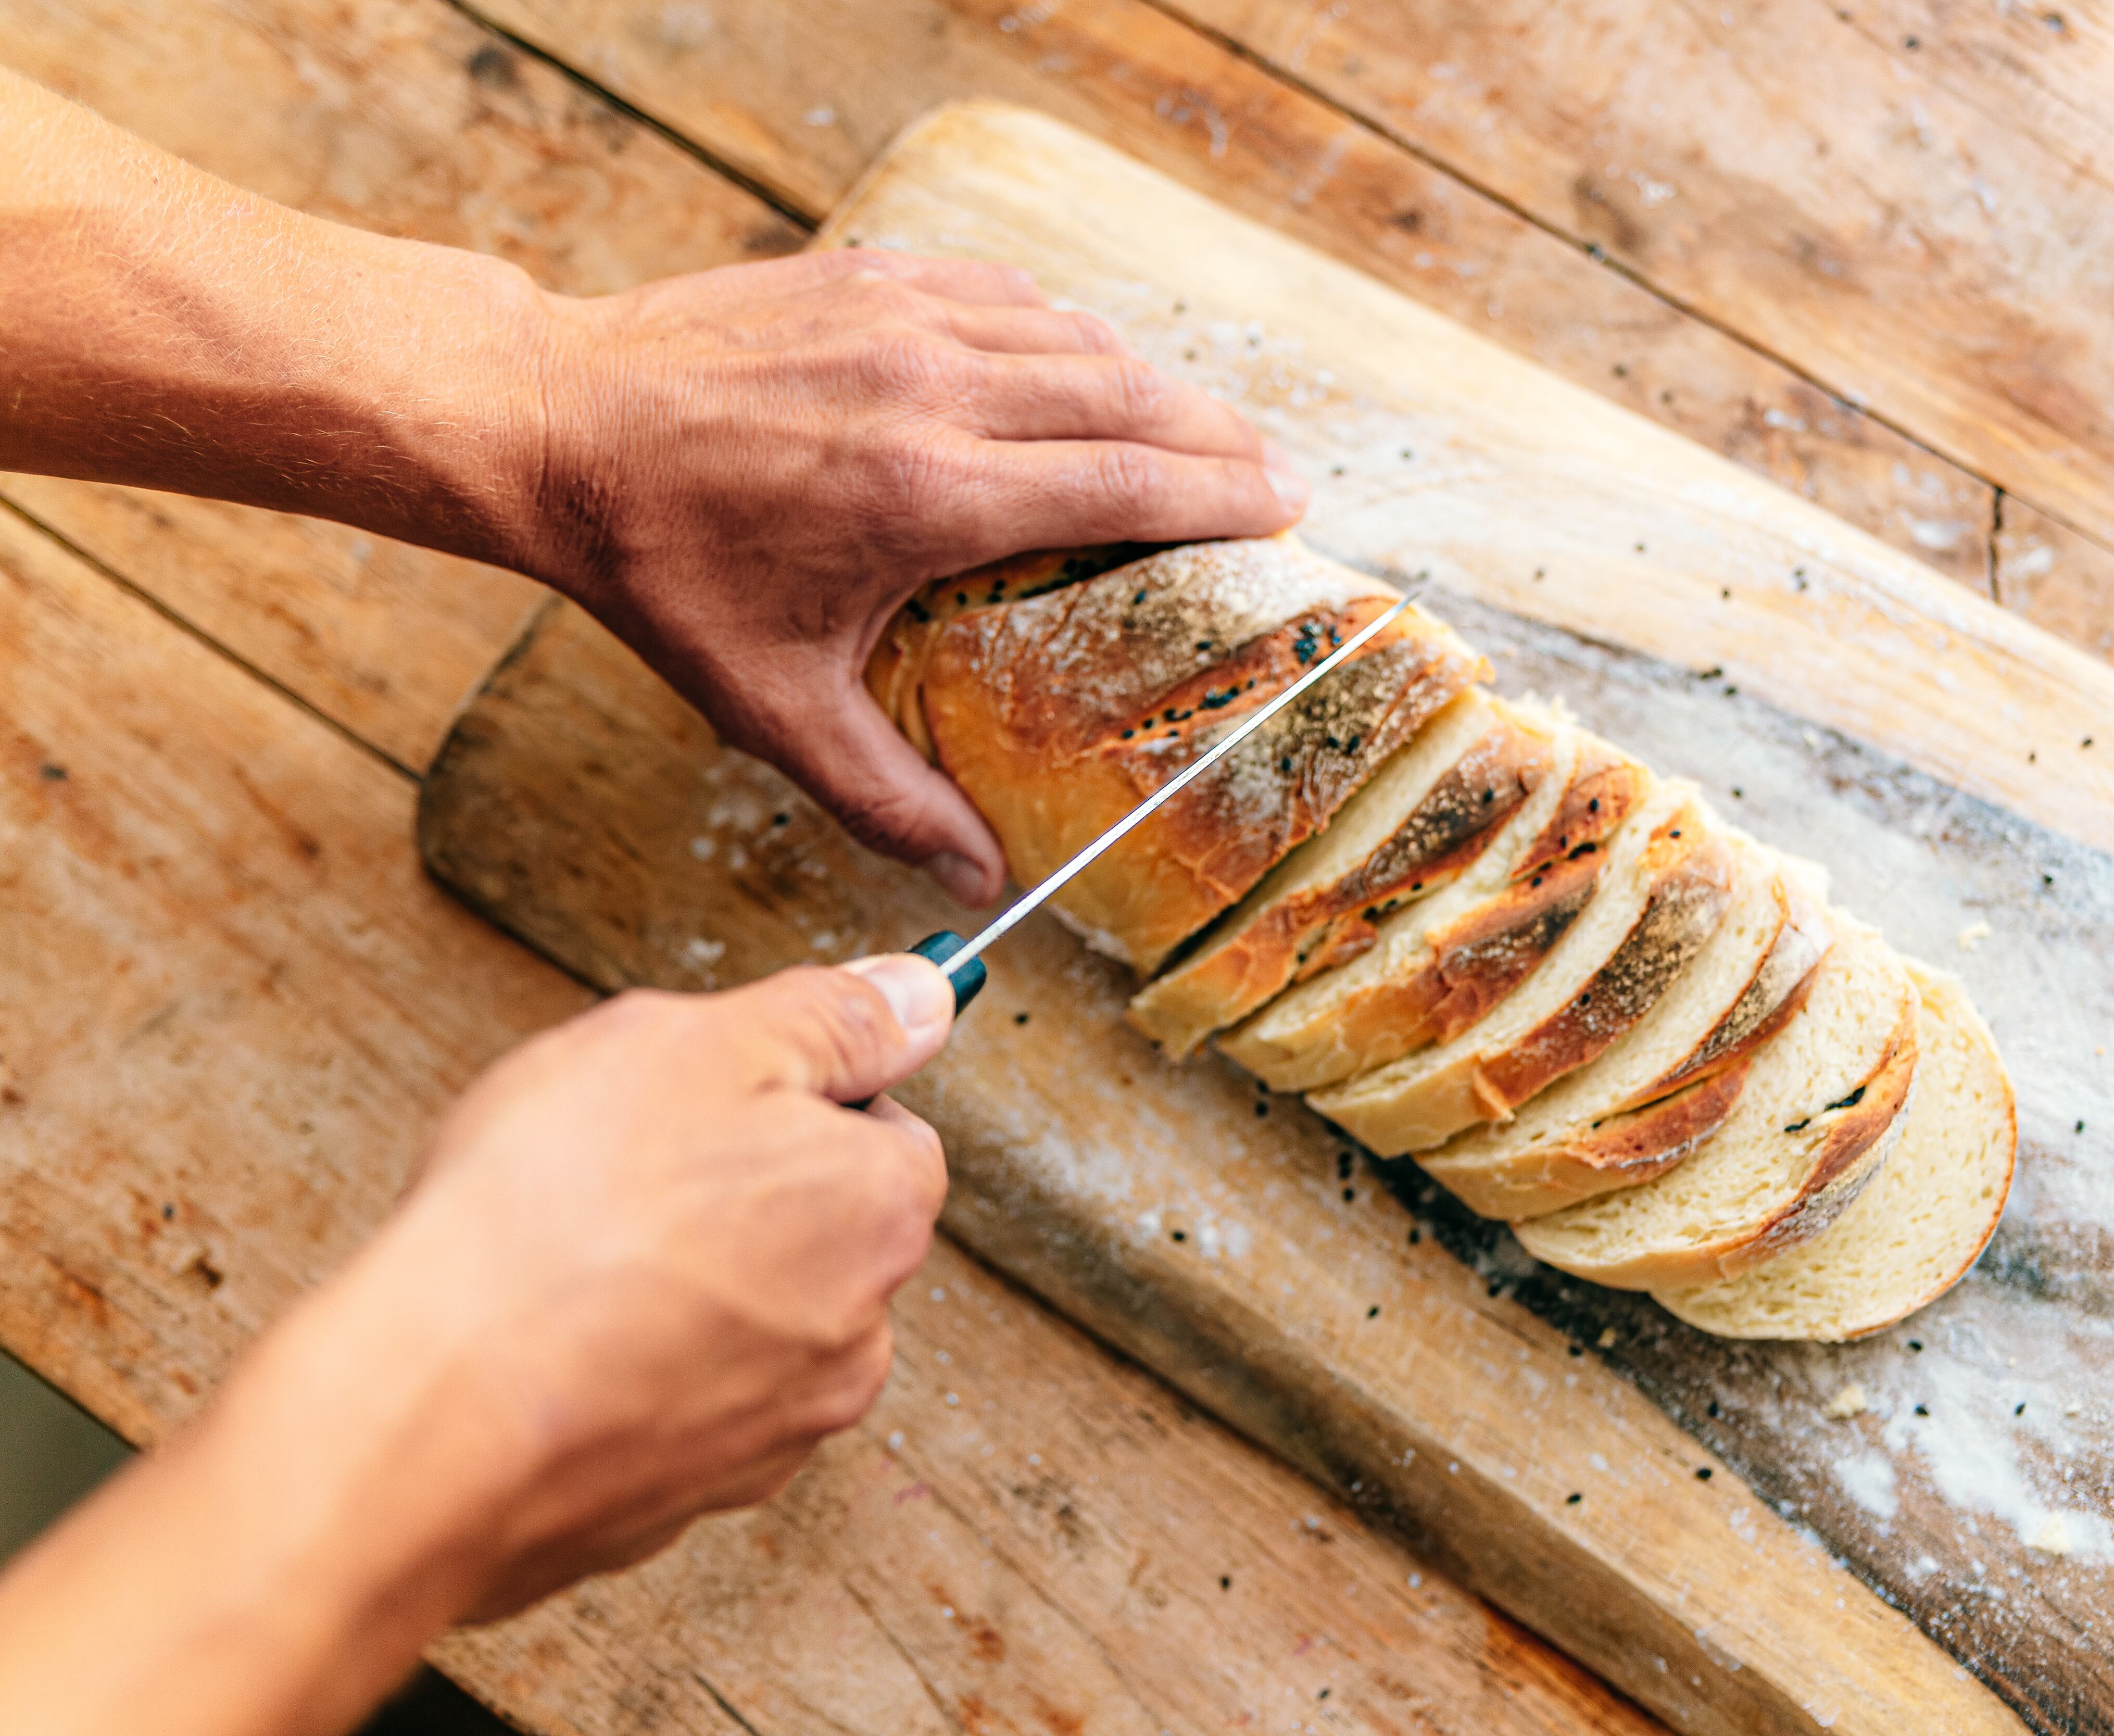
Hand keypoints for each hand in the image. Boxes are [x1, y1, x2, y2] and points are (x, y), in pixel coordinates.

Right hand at [0, 958, 956, 1735]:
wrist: (432, 1417)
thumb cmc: (554, 1219)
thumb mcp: (701, 1044)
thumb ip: (832, 1018)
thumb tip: (919, 998)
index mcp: (880, 1213)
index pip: (885, 1130)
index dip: (789, 1098)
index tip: (703, 1098)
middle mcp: (857, 1337)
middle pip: (816, 1229)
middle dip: (734, 1192)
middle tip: (619, 1173)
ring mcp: (773, 1433)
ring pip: (744, 1322)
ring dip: (678, 1286)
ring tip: (569, 1258)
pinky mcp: (684, 1501)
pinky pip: (670, 1406)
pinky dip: (625, 1372)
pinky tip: (547, 1343)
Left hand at [521, 250, 1311, 905]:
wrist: (555, 425)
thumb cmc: (662, 571)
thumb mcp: (771, 708)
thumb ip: (887, 798)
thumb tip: (980, 885)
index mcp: (927, 495)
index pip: (1125, 481)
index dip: (1224, 494)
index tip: (1286, 511)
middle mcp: (931, 389)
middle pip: (1130, 398)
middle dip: (1223, 437)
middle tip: (1278, 476)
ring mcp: (902, 317)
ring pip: (1078, 337)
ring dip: (1154, 384)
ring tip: (1201, 431)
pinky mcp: (869, 274)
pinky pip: (1007, 294)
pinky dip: (1067, 331)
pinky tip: (1086, 366)